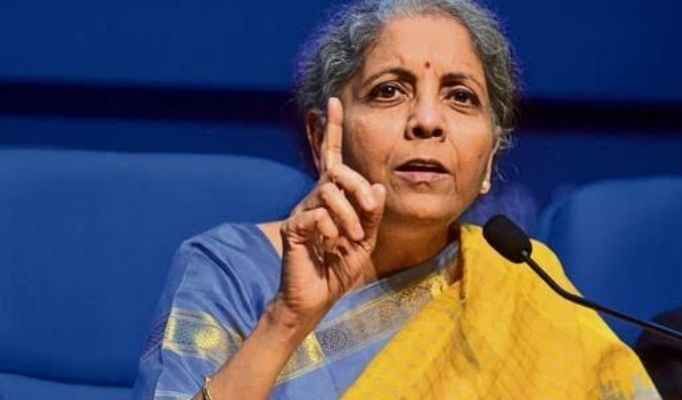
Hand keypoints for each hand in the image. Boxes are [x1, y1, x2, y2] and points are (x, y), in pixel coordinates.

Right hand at [274, 98, 386, 331]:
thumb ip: (372, 214)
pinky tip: (328, 245)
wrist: (317, 297)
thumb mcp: (366, 239)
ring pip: (329, 193)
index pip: (332, 157)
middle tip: (366, 218)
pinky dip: (329, 230)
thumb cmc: (340, 266)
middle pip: (336, 172)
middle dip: (358, 189)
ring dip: (348, 218)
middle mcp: (315, 198)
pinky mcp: (292, 228)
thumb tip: (378, 186)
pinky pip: (316, 215)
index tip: (334, 102)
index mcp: (333, 197)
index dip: (333, 129)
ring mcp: (302, 211)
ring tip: (349, 239)